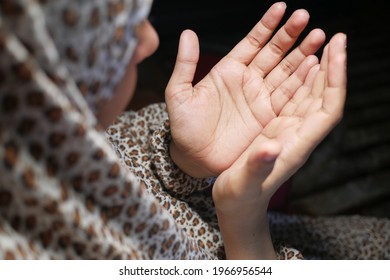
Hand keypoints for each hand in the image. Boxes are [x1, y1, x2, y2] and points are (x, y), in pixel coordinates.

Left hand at [166, 2, 342, 177]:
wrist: (193, 158)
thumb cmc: (183, 126)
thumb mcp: (179, 94)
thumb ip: (185, 65)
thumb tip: (187, 33)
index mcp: (228, 71)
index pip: (252, 42)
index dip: (266, 25)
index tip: (281, 7)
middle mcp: (247, 81)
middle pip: (274, 53)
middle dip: (290, 35)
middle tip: (305, 16)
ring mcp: (259, 98)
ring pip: (285, 71)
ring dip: (301, 54)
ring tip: (318, 36)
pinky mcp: (268, 116)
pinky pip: (288, 95)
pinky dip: (301, 81)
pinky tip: (314, 65)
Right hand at [212, 31, 345, 256]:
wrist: (238, 206)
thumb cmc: (240, 197)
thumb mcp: (244, 183)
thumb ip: (258, 166)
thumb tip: (270, 147)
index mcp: (295, 145)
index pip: (327, 109)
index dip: (335, 81)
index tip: (337, 52)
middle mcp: (297, 135)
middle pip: (324, 98)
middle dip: (333, 68)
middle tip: (336, 39)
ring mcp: (288, 132)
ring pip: (311, 97)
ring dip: (320, 72)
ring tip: (323, 46)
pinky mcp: (276, 130)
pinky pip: (294, 101)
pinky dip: (301, 82)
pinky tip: (301, 69)